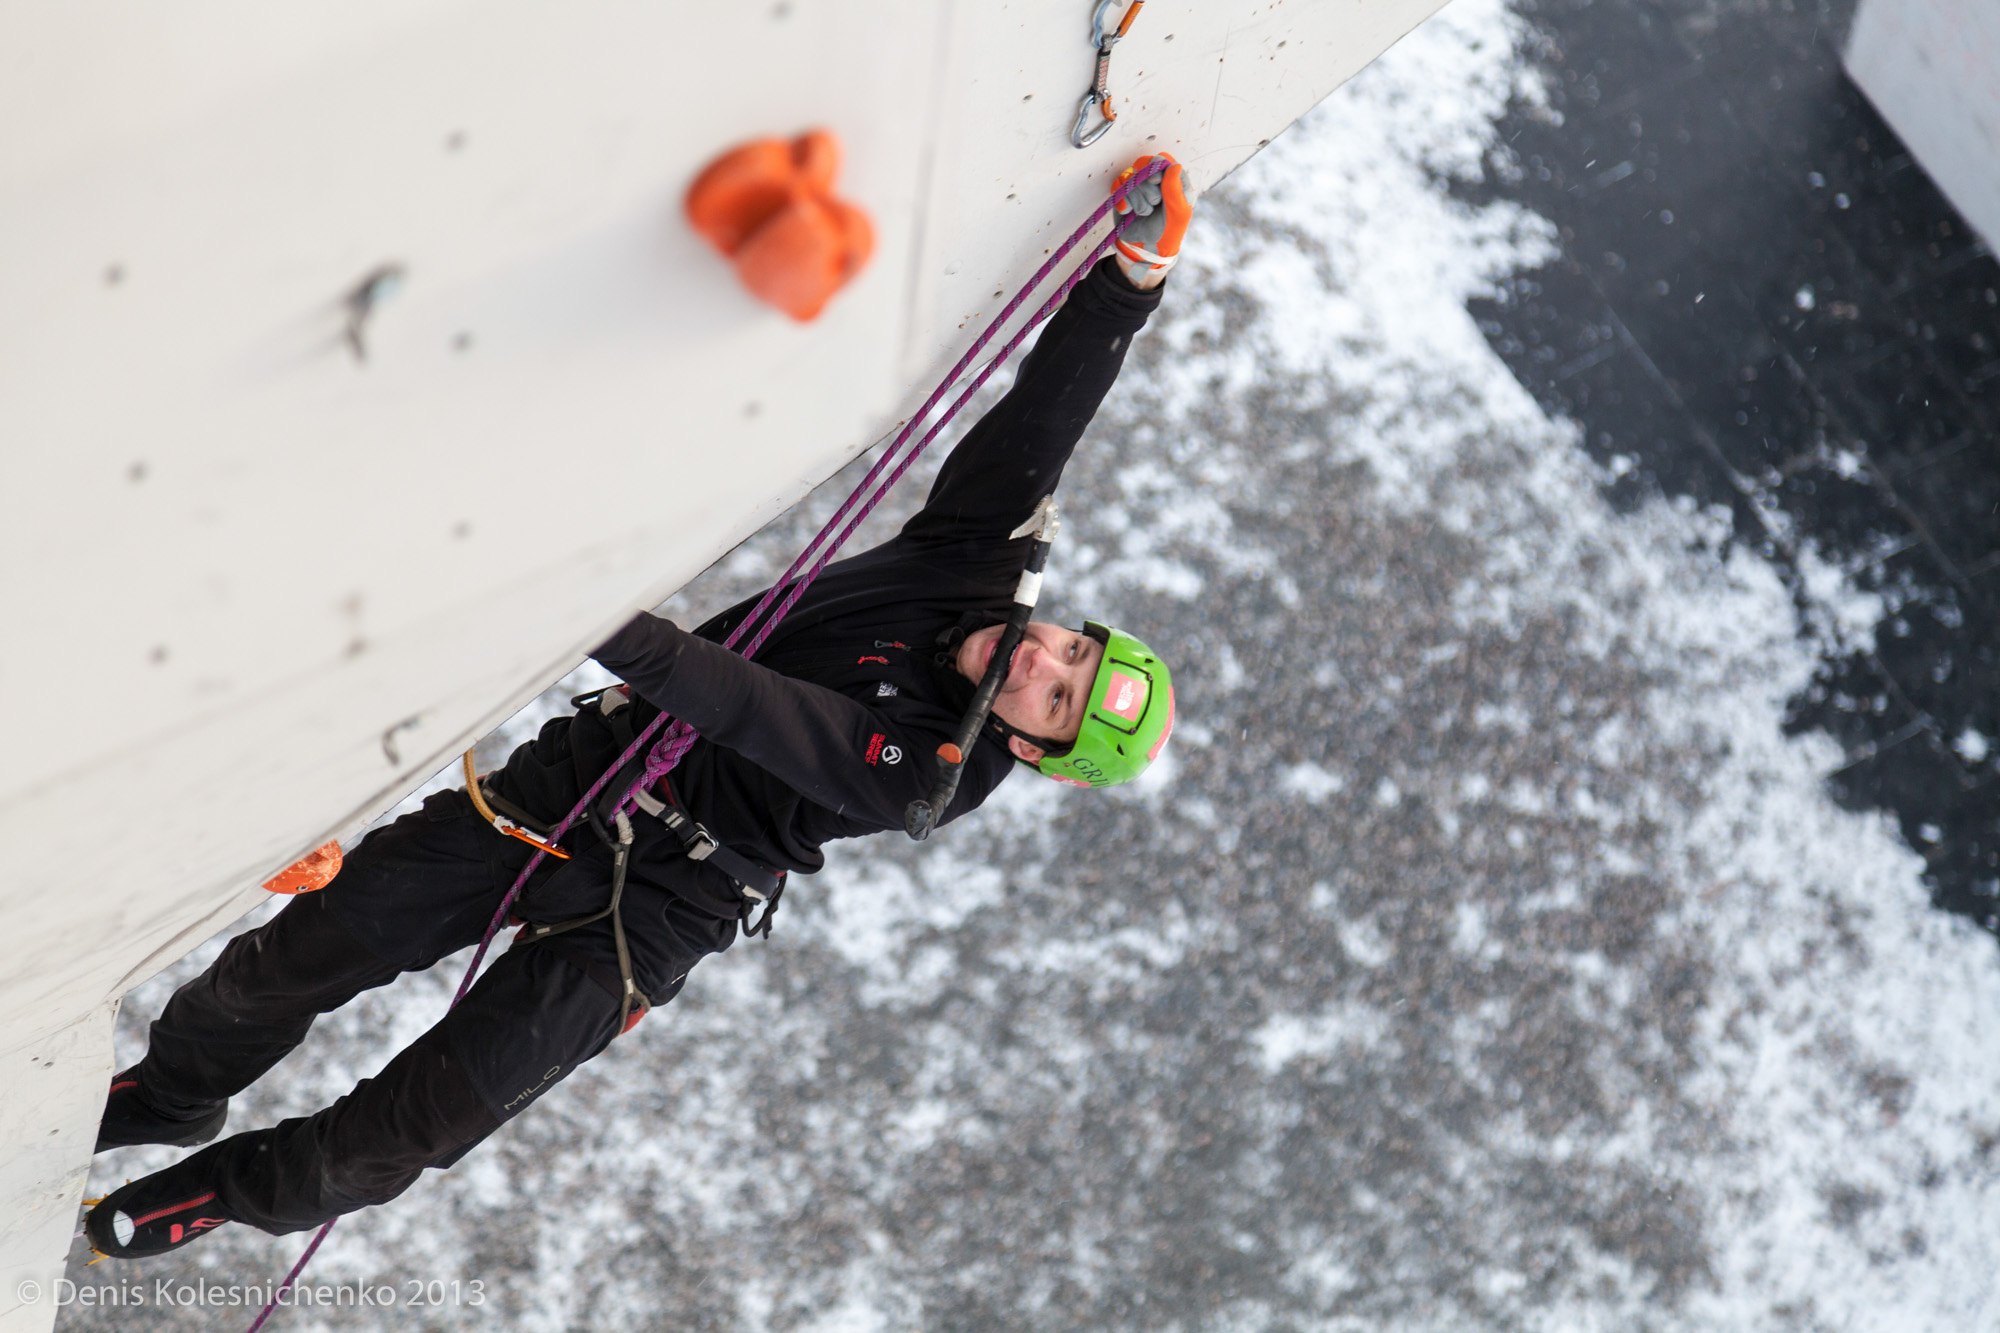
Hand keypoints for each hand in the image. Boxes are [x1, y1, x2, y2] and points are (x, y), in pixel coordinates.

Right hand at [1112, 153, 1192, 288]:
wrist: (1146, 251)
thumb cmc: (1167, 233)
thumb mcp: (1178, 214)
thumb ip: (1176, 190)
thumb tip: (1174, 166)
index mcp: (1173, 181)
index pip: (1163, 160)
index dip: (1156, 167)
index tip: (1156, 182)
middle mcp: (1155, 181)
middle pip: (1143, 166)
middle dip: (1146, 186)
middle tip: (1153, 203)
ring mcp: (1138, 187)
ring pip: (1129, 177)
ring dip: (1136, 198)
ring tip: (1143, 213)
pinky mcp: (1124, 195)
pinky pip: (1117, 186)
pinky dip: (1122, 200)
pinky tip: (1127, 212)